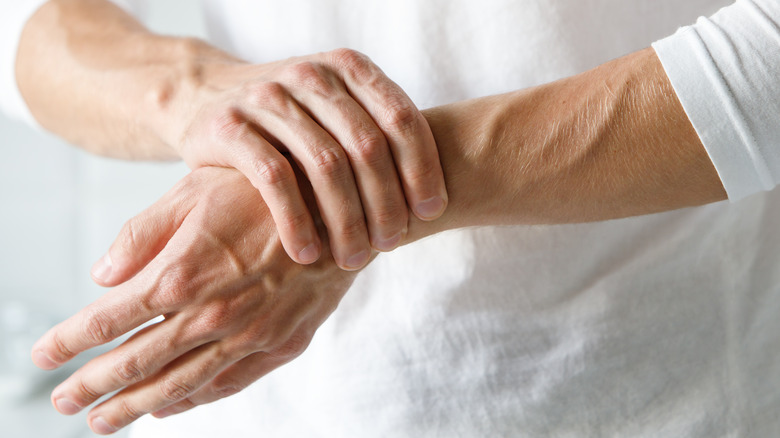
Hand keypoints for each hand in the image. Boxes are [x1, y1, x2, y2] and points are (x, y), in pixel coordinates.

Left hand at [31, 167, 357, 434]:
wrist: (345, 203)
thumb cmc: (266, 189)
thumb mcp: (195, 190)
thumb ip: (144, 234)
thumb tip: (102, 275)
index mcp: (182, 273)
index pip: (108, 320)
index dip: (69, 340)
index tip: (42, 355)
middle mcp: (212, 314)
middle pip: (137, 362)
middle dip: (93, 386)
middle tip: (63, 402)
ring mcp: (251, 334)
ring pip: (181, 383)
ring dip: (136, 406)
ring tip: (104, 421)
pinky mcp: (284, 342)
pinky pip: (229, 383)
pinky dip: (195, 400)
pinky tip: (171, 408)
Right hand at [167, 48, 446, 269]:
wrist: (207, 98)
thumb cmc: (291, 122)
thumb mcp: (336, 113)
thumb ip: (379, 137)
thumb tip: (435, 201)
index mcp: (348, 68)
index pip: (401, 118)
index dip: (422, 168)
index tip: (430, 213)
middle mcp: (311, 75)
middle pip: (367, 146)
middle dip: (385, 204)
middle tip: (390, 245)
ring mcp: (268, 97)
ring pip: (325, 165)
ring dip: (345, 221)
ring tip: (352, 258)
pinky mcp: (229, 126)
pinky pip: (274, 180)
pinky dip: (297, 222)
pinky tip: (307, 254)